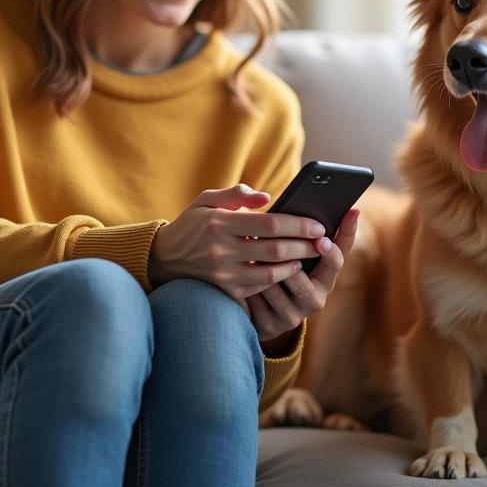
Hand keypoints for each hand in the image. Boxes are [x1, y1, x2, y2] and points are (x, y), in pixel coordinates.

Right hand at [148, 184, 326, 300]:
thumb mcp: (207, 200)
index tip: (317, 224)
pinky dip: (278, 278)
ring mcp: (223, 275)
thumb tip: (267, 197)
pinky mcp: (226, 292)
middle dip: (305, 245)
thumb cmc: (192, 224)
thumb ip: (237, 194)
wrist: (163, 260)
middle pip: (275, 250)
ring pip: (271, 273)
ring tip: (309, 254)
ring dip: (296, 264)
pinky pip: (260, 288)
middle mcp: (221, 250)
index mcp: (219, 223)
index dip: (297, 224)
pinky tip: (290, 268)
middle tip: (323, 241)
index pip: (268, 224)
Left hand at [247, 208, 358, 345]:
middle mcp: (316, 297)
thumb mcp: (296, 252)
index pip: (338, 258)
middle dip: (286, 264)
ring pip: (279, 290)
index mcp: (326, 275)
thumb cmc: (280, 266)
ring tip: (251, 252)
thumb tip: (330, 208)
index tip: (326, 234)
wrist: (260, 309)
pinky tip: (241, 272)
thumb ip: (307, 233)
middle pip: (307, 282)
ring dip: (263, 271)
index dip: (339, 243)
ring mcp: (295, 314)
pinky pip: (261, 302)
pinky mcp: (274, 325)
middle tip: (276, 242)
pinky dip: (250, 285)